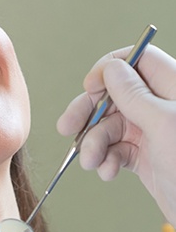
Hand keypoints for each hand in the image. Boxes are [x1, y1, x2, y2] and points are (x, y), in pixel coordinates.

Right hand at [57, 45, 175, 225]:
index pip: (137, 60)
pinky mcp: (144, 154)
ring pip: (108, 126)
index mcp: (173, 88)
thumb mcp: (163, 124)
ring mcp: (151, 131)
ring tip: (90, 161)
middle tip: (67, 126)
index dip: (109, 70)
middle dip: (88, 113)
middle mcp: (161, 106)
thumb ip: (134, 94)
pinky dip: (105, 160)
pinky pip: (114, 149)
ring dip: (93, 144)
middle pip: (114, 95)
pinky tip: (108, 171)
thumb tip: (111, 69)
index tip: (90, 87)